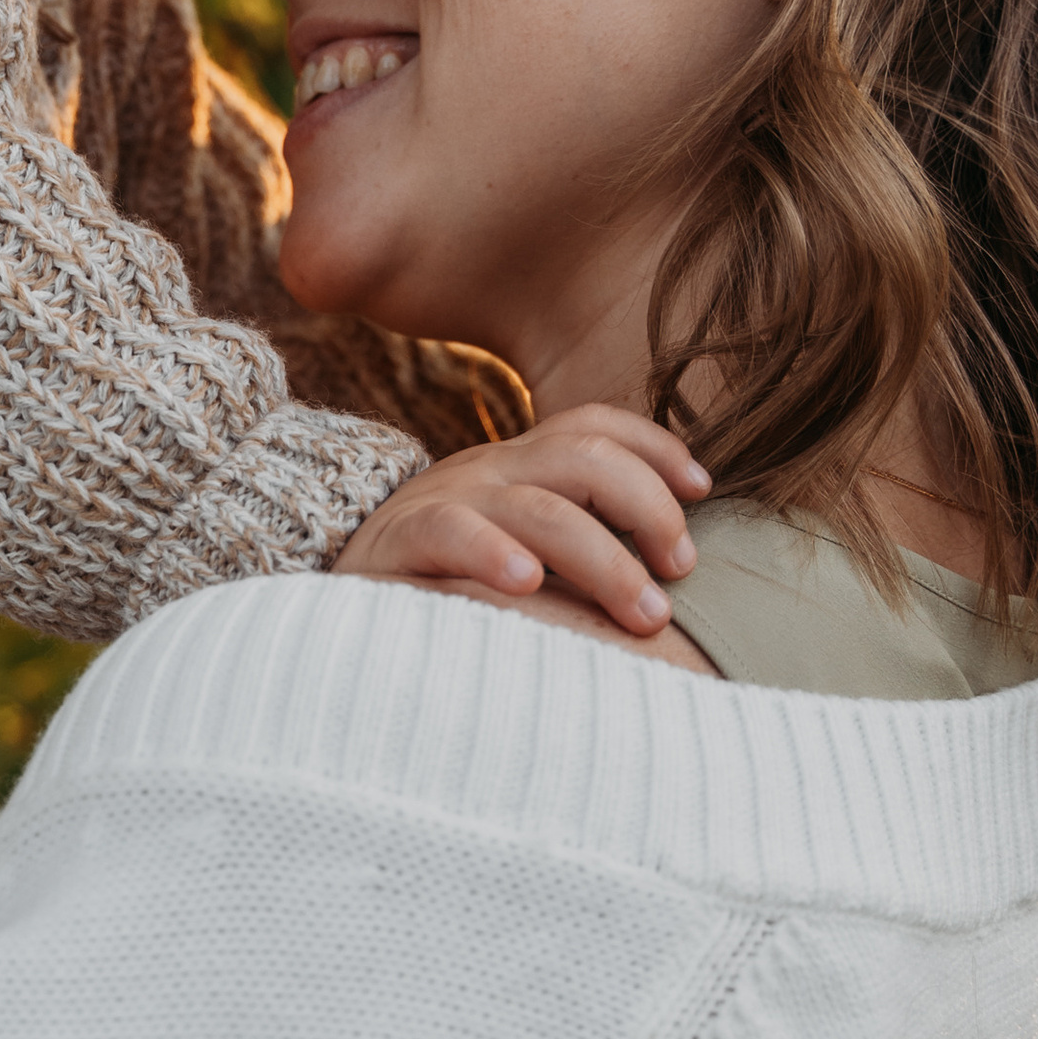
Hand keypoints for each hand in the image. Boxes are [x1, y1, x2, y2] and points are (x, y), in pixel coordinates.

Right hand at [336, 405, 706, 635]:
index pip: (592, 426)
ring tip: (645, 613)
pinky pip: (451, 533)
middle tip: (679, 574)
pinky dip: (493, 554)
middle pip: (583, 456)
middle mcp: (486, 471)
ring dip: (606, 559)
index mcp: (517, 466)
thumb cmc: (448, 593)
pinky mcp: (396, 545)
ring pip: (539, 505)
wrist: (333, 612)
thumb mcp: (516, 552)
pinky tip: (527, 584)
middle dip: (648, 509)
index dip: (655, 446)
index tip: (704, 490)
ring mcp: (442, 503)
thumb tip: (672, 570)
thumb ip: (577, 547)